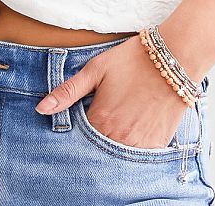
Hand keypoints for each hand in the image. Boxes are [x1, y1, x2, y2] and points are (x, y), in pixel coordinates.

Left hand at [34, 35, 188, 148]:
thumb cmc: (132, 60)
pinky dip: (134, 145)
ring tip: (119, 119)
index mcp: (100, 120)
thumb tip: (40, 108)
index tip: (83, 117)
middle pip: (98, 149)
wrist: (174, 58)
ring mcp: (140, 145)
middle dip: (94, 139)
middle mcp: (119, 138)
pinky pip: (139, 156)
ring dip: (114, 142)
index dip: (77, 129)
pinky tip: (134, 125)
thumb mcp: (95, 70)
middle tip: (104, 116)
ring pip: (118, 155)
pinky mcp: (158, 145)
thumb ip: (67, 92)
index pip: (78, 139)